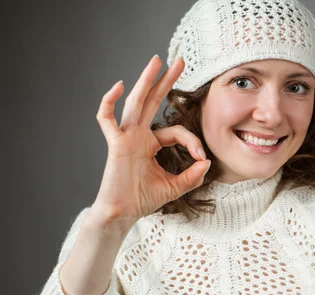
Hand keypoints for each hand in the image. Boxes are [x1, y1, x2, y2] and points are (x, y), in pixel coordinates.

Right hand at [91, 56, 209, 227]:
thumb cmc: (143, 200)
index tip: (201, 158)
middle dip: (166, 81)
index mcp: (151, 144)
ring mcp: (126, 138)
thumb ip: (192, 175)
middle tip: (180, 61)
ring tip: (157, 61)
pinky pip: (107, 119)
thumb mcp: (175, 187)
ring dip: (146, 80)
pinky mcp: (116, 144)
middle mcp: (138, 136)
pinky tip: (119, 86)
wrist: (122, 214)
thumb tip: (207, 162)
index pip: (176, 131)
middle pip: (153, 101)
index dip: (192, 141)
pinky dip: (109, 102)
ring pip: (136, 103)